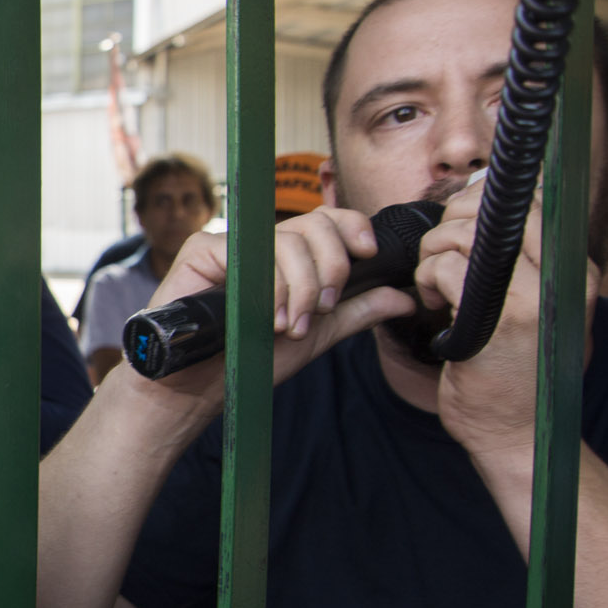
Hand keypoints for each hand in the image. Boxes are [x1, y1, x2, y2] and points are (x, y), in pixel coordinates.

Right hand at [136, 209, 416, 403]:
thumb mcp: (318, 335)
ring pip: (288, 239)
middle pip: (315, 224)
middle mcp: (260, 244)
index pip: (328, 220)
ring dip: (300, 288)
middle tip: (320, 310)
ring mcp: (230, 244)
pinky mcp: (202, 249)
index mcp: (289, 257)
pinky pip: (250, 250)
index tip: (368, 254)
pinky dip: (269, 286)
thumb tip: (405, 297)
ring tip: (287, 325)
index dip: (353, 228)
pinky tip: (266, 317)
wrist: (203, 387)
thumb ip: (358, 311)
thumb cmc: (250, 360)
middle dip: (330, 268)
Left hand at [415, 182, 596, 462]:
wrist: (518, 432)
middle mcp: (564, 275)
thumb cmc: (514, 369)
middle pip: (496, 208)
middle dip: (452, 222)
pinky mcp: (502, 318)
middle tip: (440, 255)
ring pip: (465, 233)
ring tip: (435, 285)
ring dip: (433, 254)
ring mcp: (536, 296)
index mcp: (574, 268)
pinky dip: (428, 277)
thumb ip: (516, 259)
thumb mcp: (532, 306)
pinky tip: (435, 303)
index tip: (460, 231)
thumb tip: (479, 198)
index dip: (480, 204)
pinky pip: (448, 266)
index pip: (528, 201)